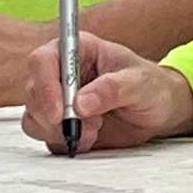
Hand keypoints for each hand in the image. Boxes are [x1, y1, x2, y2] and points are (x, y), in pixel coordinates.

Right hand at [25, 28, 192, 153]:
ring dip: (59, 130)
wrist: (160, 111)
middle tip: (85, 126)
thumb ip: (112, 89)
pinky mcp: (60, 124)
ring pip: (33, 117)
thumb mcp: (140, 83)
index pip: (43, 60)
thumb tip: (81, 103)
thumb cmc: (152, 87)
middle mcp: (61, 73)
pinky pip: (45, 136)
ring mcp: (58, 100)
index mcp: (77, 50)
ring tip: (95, 129)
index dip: (45, 85)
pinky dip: (65, 142)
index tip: (60, 111)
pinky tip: (92, 136)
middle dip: (53, 115)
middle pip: (32, 91)